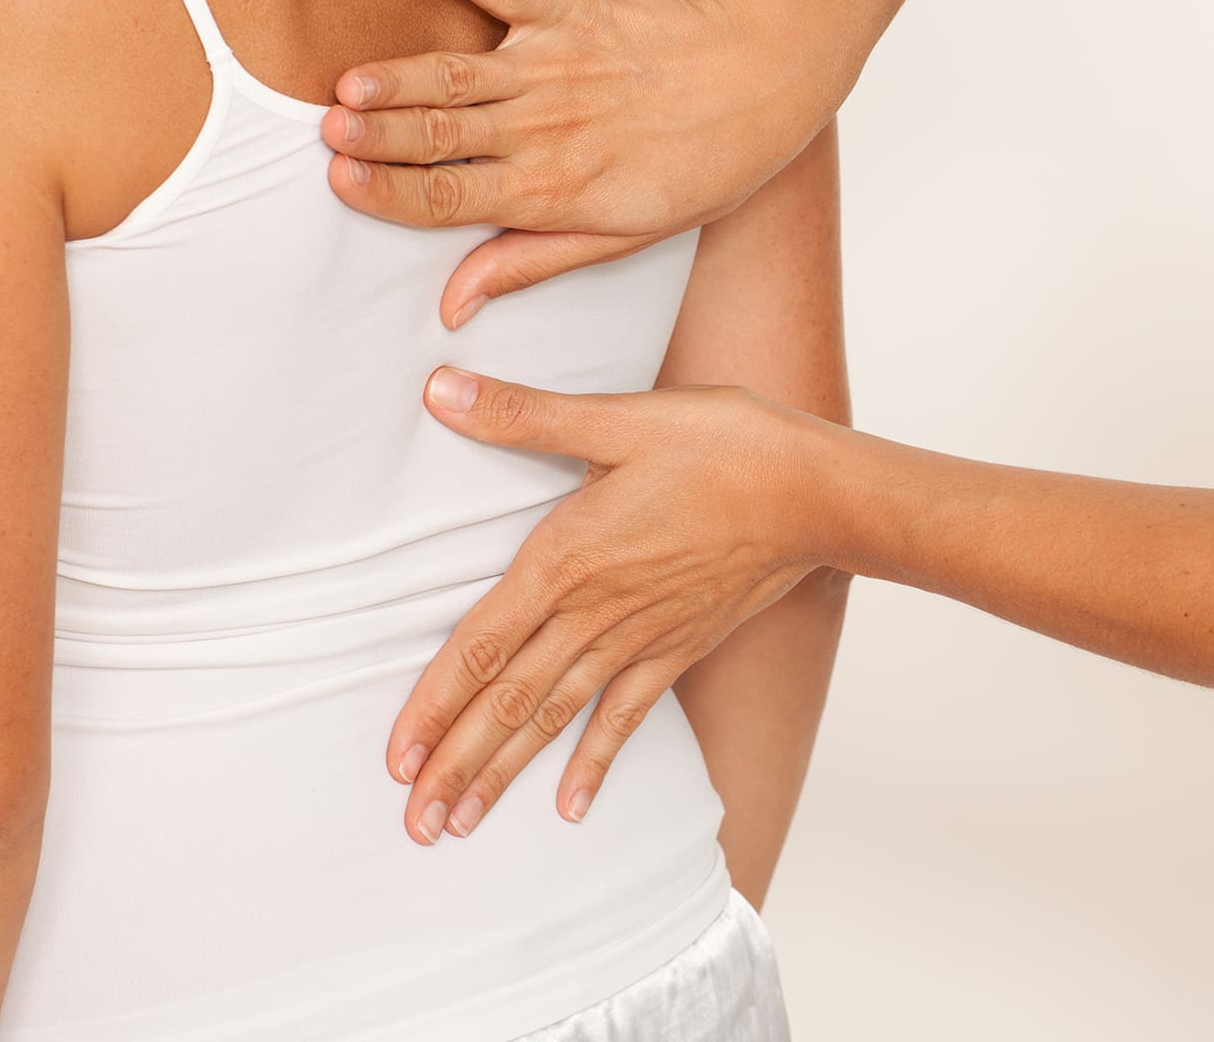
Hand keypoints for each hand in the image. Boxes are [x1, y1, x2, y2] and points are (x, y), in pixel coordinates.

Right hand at [320, 0, 841, 328]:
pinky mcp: (572, 11)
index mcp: (550, 191)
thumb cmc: (699, 170)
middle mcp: (543, 129)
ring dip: (399, 77)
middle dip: (376, 138)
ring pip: (458, 74)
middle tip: (321, 136)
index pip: (450, 198)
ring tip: (347, 85)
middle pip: (440, 135)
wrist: (764, 81)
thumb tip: (453, 304)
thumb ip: (528, 261)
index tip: (339, 185)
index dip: (389, 193)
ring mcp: (555, 66)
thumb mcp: (621, 238)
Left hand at [389, 366, 835, 844]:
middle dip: (456, 766)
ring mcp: (639, 638)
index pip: (480, 647)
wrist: (817, 492)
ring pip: (555, 718)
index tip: (396, 761)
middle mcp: (595, 612)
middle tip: (414, 825)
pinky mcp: (678, 647)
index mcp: (567, 558)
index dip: (432, 707)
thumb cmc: (723, 445)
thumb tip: (439, 388)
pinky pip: (626, 717)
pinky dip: (593, 763)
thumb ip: (523, 414)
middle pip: (509, 702)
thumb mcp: (619, 417)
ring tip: (460, 824)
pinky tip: (569, 807)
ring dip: (504, 774)